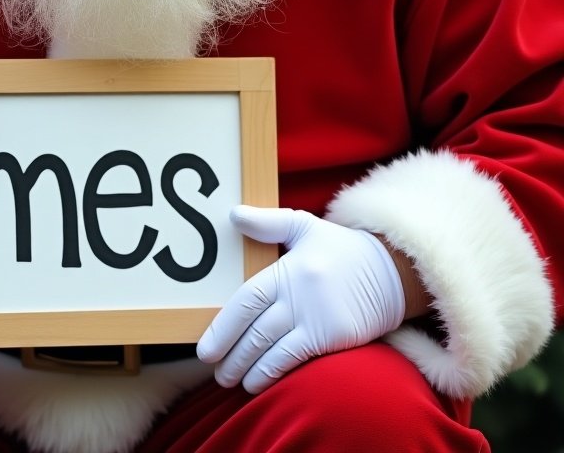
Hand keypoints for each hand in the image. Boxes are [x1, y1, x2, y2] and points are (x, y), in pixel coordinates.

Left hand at [197, 206, 404, 393]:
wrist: (392, 272)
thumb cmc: (341, 249)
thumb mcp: (304, 226)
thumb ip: (267, 223)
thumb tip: (233, 215)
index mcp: (287, 270)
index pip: (247, 300)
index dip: (224, 326)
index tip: (205, 347)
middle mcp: (299, 296)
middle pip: (255, 330)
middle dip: (230, 353)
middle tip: (211, 368)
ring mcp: (317, 319)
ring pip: (272, 349)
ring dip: (247, 368)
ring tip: (229, 379)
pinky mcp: (334, 337)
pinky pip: (295, 359)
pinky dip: (274, 373)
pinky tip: (257, 383)